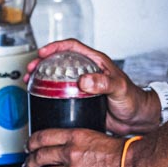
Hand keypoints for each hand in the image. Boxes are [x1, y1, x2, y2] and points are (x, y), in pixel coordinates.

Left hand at [22, 128, 133, 166]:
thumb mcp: (98, 136)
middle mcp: (70, 154)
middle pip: (41, 157)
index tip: (28, 146)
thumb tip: (76, 148)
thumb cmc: (122, 151)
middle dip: (30, 162)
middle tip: (26, 166)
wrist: (133, 165)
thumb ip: (83, 142)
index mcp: (75, 137)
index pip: (44, 137)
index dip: (32, 142)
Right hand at [26, 39, 159, 134]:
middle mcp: (88, 72)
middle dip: (42, 62)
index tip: (42, 53)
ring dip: (43, 78)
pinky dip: (49, 94)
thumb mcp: (120, 88)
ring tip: (30, 83)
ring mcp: (83, 86)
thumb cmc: (134, 100)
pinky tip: (42, 99)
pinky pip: (61, 94)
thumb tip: (85, 80)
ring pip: (58, 77)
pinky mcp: (81, 101)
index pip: (72, 47)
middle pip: (60, 60)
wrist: (137, 119)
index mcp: (97, 63)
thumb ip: (104, 83)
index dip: (56, 47)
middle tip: (31, 70)